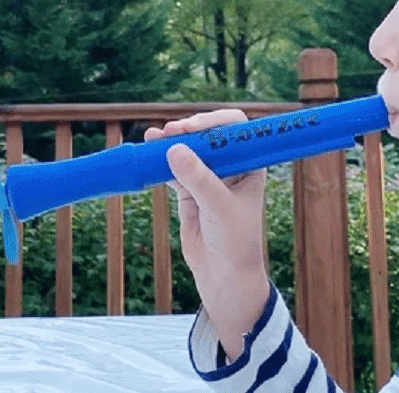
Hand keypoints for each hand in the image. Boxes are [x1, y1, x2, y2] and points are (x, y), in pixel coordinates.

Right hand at [145, 109, 269, 359]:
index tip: (193, 127)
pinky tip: (149, 155)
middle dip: (189, 130)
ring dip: (171, 143)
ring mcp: (209, 178)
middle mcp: (230, 166)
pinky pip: (174, 170)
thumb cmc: (235, 241)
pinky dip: (162, 163)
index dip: (214, 122)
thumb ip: (198, 178)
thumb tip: (174, 148)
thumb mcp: (218, 207)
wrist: (224, 275)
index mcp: (249, 164)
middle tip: (170, 132)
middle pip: (207, 136)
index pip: (234, 129)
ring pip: (188, 152)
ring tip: (153, 138)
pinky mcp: (190, 192)